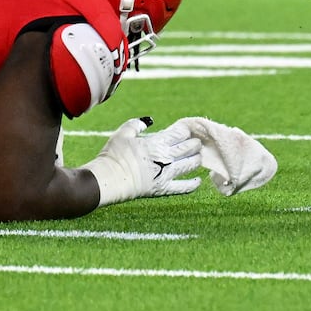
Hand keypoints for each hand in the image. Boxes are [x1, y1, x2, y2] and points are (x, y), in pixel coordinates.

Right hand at [78, 117, 202, 206]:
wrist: (110, 179)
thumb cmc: (114, 154)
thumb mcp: (123, 133)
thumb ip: (136, 124)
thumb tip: (148, 121)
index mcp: (157, 143)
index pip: (178, 134)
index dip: (185, 131)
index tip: (188, 129)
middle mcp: (166, 158)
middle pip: (187, 149)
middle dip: (194, 144)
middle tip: (198, 142)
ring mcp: (166, 174)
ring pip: (189, 165)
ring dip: (196, 160)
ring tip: (199, 156)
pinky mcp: (163, 189)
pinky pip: (183, 188)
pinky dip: (192, 185)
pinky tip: (199, 181)